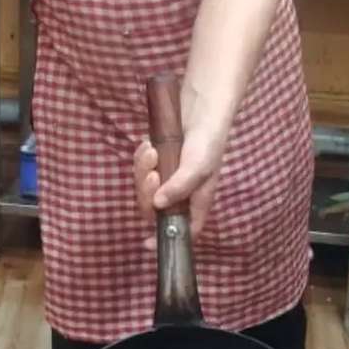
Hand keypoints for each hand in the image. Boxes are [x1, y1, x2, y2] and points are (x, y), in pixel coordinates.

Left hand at [133, 103, 224, 249]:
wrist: (202, 105)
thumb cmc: (208, 140)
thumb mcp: (198, 166)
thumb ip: (180, 187)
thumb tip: (158, 205)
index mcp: (194, 202)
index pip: (180, 229)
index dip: (164, 239)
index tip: (146, 244)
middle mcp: (179, 194)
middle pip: (153, 209)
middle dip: (147, 193)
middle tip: (152, 173)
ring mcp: (166, 178)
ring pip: (144, 188)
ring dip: (142, 171)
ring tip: (151, 151)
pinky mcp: (156, 161)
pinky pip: (140, 168)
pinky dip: (141, 158)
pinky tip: (148, 145)